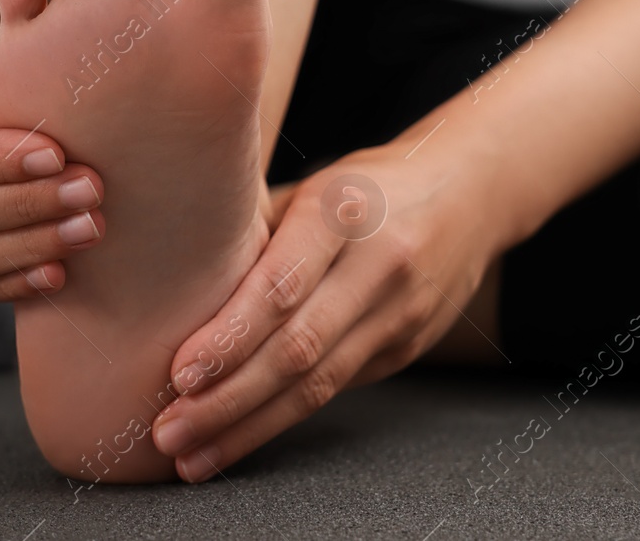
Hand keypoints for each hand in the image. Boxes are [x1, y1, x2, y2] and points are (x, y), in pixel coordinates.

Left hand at [149, 146, 507, 481]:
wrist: (471, 193)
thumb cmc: (365, 184)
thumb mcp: (311, 185)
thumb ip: (255, 229)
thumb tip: (171, 277)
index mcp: (341, 209)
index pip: (282, 286)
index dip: (230, 338)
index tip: (180, 373)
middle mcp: (378, 264)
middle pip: (297, 348)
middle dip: (227, 399)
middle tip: (168, 429)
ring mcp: (399, 312)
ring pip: (317, 385)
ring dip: (248, 427)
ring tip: (192, 455)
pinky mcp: (404, 348)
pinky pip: (334, 389)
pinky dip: (280, 419)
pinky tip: (236, 437)